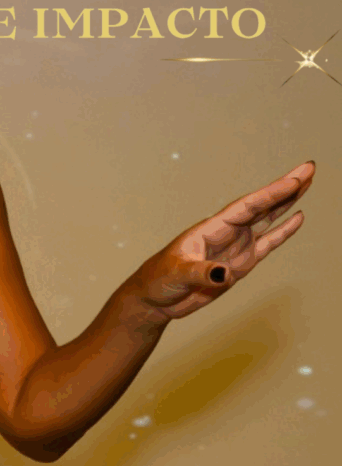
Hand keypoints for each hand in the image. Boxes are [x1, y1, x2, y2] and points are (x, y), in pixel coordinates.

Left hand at [130, 160, 314, 323]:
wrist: (156, 298)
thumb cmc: (159, 279)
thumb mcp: (177, 274)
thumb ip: (201, 272)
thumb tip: (224, 274)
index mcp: (211, 228)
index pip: (247, 206)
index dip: (271, 193)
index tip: (294, 179)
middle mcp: (227, 232)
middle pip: (261, 206)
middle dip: (285, 188)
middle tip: (309, 168)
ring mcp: (235, 246)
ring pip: (267, 220)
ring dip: (286, 203)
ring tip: (306, 183)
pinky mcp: (241, 264)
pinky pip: (267, 243)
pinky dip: (283, 231)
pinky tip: (297, 218)